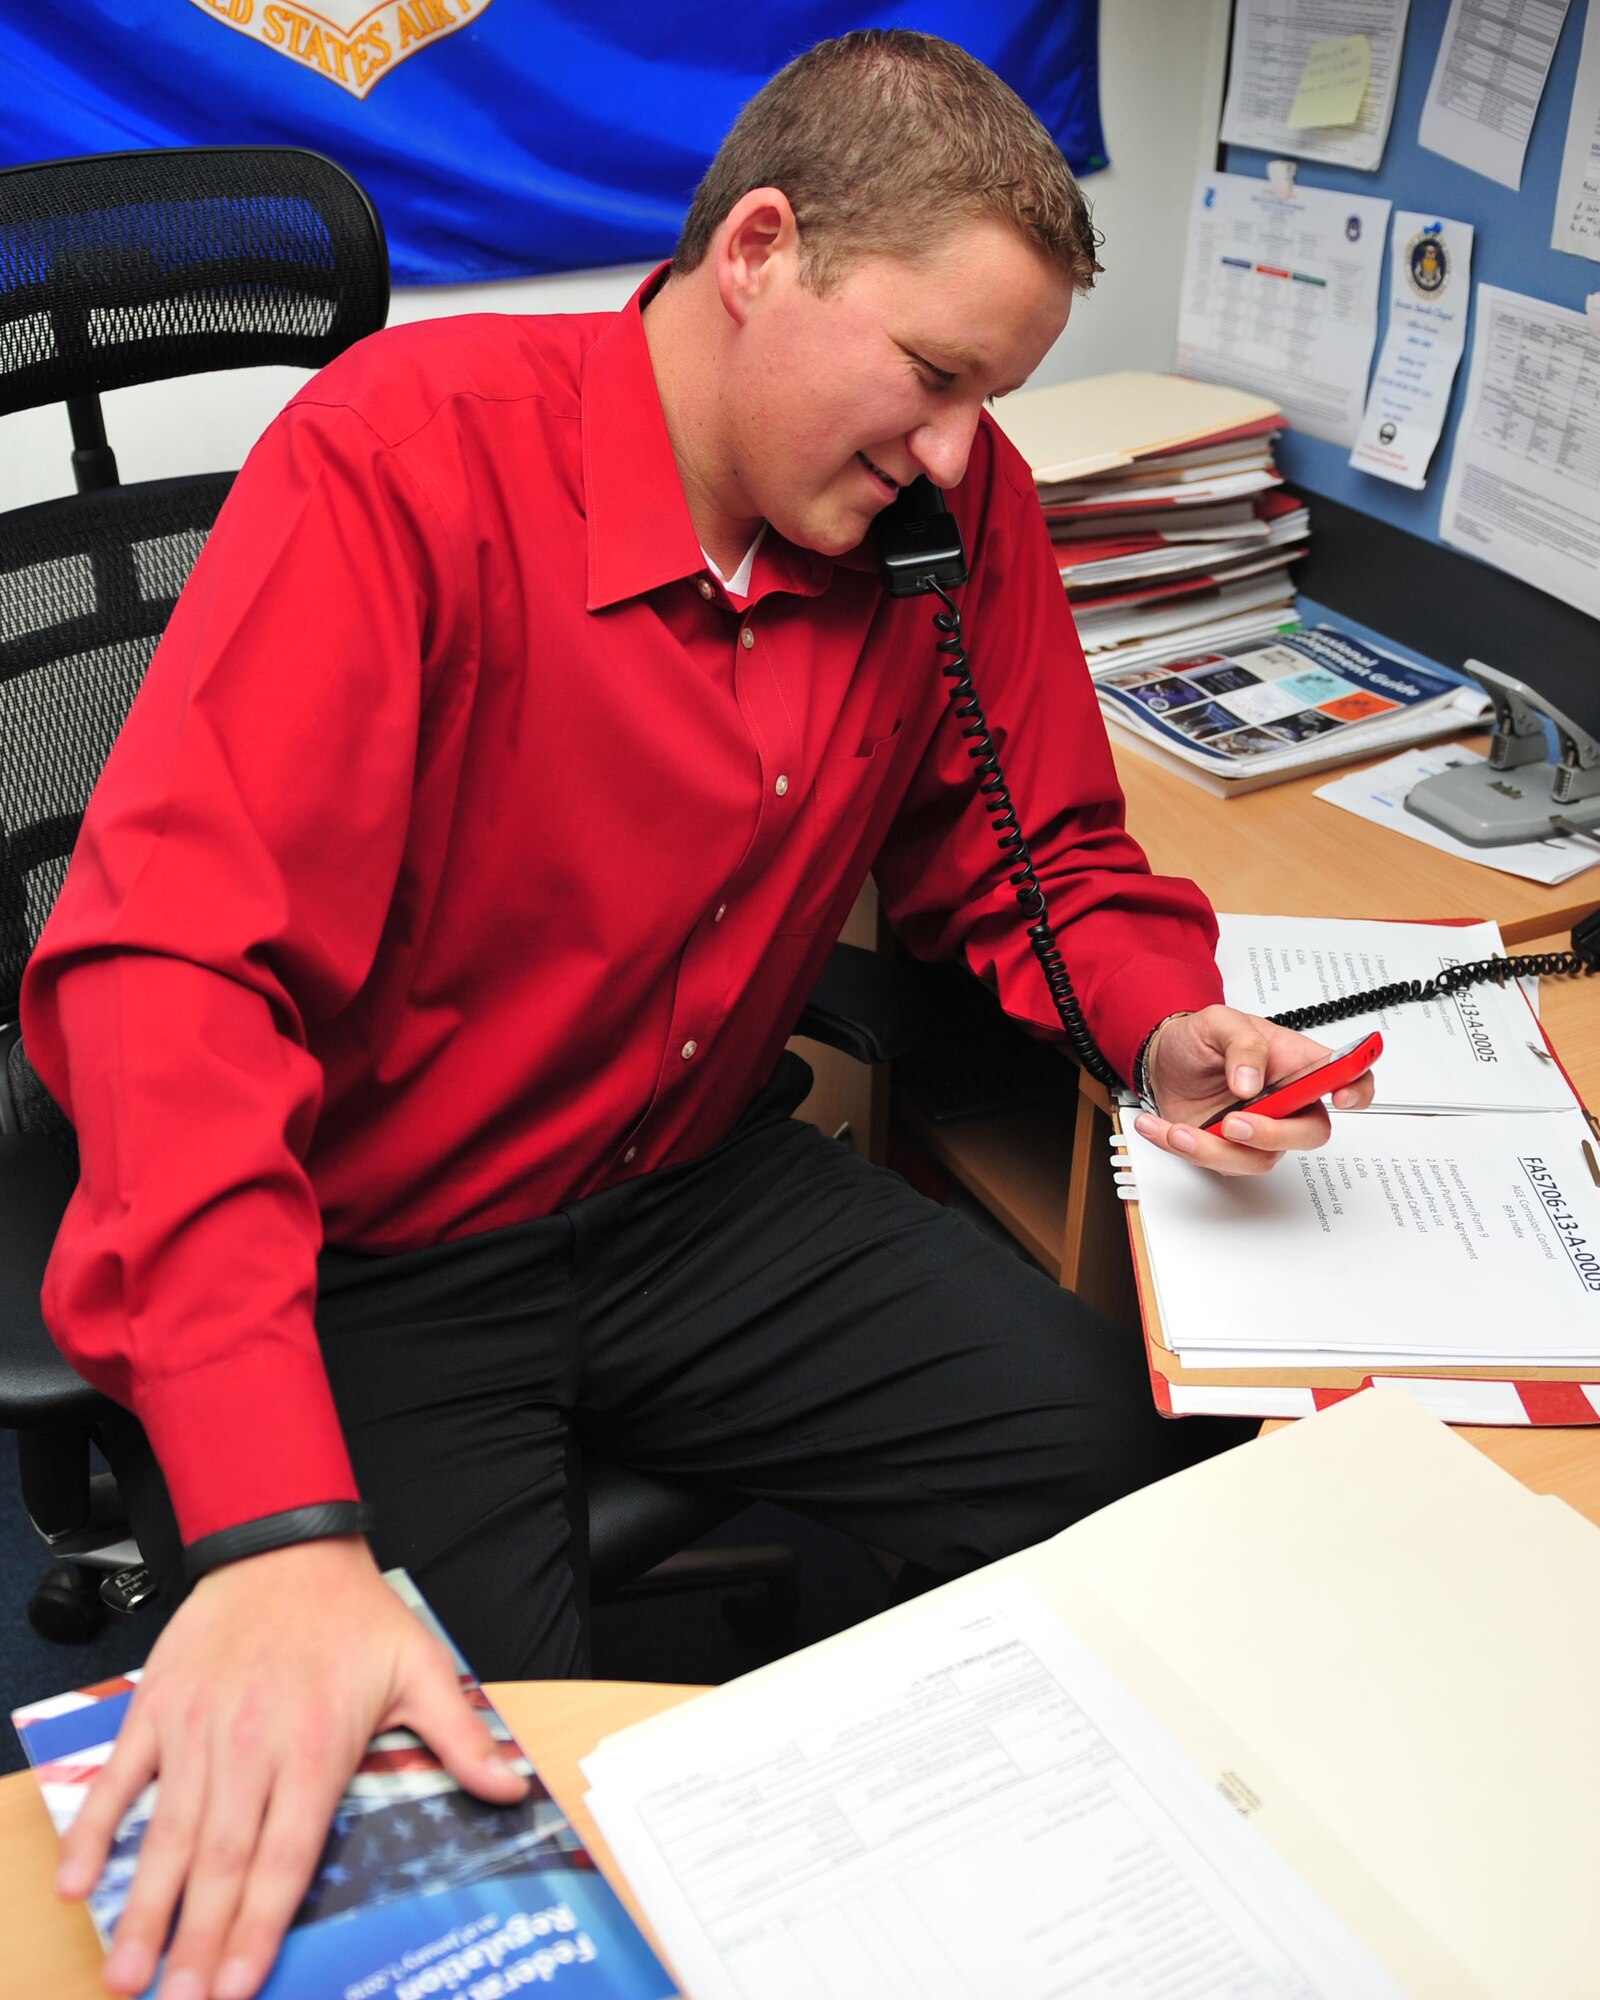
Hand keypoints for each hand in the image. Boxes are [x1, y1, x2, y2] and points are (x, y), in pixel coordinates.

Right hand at [56, 1536, 526, 1999]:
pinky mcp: (158, 1707)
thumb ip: (461, 1736)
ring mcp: (198, 1728)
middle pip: (222, 1862)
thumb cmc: (354, 1613)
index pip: (285, 1857)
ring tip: (124, 1975)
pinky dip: (96, 1830)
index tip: (236, 1987)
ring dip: (144, 1909)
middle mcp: (252, 1745)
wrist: (286, 1543)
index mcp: (316, 1746)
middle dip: (196, 1942)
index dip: (259, 1927)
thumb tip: (510, 1789)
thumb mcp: (422, 1667)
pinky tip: (76, 1883)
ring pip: (169, 1833)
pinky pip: (121, 1778)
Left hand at [1132, 1005, 1374, 1176]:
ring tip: (1180, 1130)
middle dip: (1273, 1135)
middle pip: (1310, 1133)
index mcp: (1297, 1064)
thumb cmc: (1200, 1039)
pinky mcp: (1231, 1149)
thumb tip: (1251, 1081)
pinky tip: (1162, 1129)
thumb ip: (1242, 1044)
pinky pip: (1220, 1164)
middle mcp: (1286, 1102)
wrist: (1163, 1060)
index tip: (1342, 1098)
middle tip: (1236, 1123)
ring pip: (1262, 1158)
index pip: (1348, 1075)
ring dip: (1216, 1149)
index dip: (1357, 1089)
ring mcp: (1261, 1129)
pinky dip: (1186, 1150)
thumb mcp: (1218, 1022)